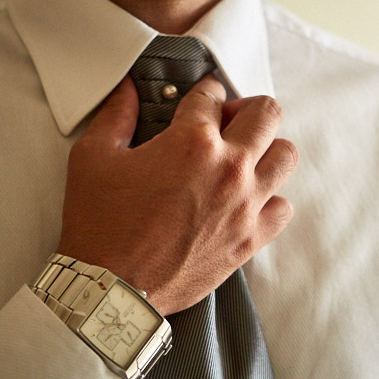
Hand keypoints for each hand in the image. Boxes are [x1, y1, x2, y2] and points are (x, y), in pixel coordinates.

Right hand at [57, 76, 297, 314]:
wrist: (112, 289)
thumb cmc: (100, 225)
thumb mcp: (93, 157)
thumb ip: (116, 114)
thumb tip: (128, 88)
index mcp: (191, 142)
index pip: (213, 95)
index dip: (203, 92)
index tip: (198, 100)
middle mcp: (228, 168)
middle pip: (267, 113)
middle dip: (245, 109)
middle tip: (224, 123)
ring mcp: (245, 205)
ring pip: (286, 156)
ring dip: (266, 149)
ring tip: (241, 158)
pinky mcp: (249, 239)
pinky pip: (283, 207)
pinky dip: (270, 199)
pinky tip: (246, 201)